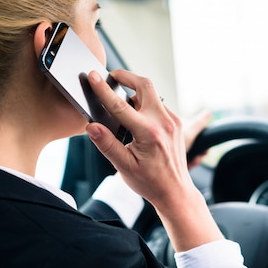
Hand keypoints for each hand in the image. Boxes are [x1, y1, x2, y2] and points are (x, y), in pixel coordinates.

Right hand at [85, 69, 222, 250]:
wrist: (175, 191)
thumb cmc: (150, 182)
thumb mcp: (124, 167)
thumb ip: (107, 145)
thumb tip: (91, 127)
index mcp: (148, 133)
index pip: (120, 105)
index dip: (103, 89)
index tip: (93, 76)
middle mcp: (163, 122)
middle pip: (144, 84)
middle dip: (126, 76)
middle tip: (111, 76)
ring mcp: (172, 121)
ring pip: (152, 93)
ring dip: (135, 90)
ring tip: (120, 100)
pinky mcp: (175, 122)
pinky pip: (158, 104)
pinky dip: (144, 103)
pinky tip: (135, 115)